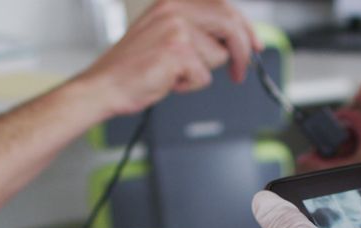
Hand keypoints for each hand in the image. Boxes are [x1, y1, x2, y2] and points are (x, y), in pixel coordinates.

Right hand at [79, 0, 260, 115]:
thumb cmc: (133, 67)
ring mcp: (176, 29)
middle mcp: (175, 9)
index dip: (245, 27)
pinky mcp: (177, 52)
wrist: (105, 86)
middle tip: (241, 72)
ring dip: (202, 72)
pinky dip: (190, 86)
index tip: (255, 44)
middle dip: (242, 52)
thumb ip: (196, 30)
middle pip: (230, 24)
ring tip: (175, 73)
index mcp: (173, 2)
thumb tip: (233, 40)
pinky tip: (168, 81)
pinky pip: (204, 76)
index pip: (224, 6)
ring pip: (218, 56)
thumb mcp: (165, 35)